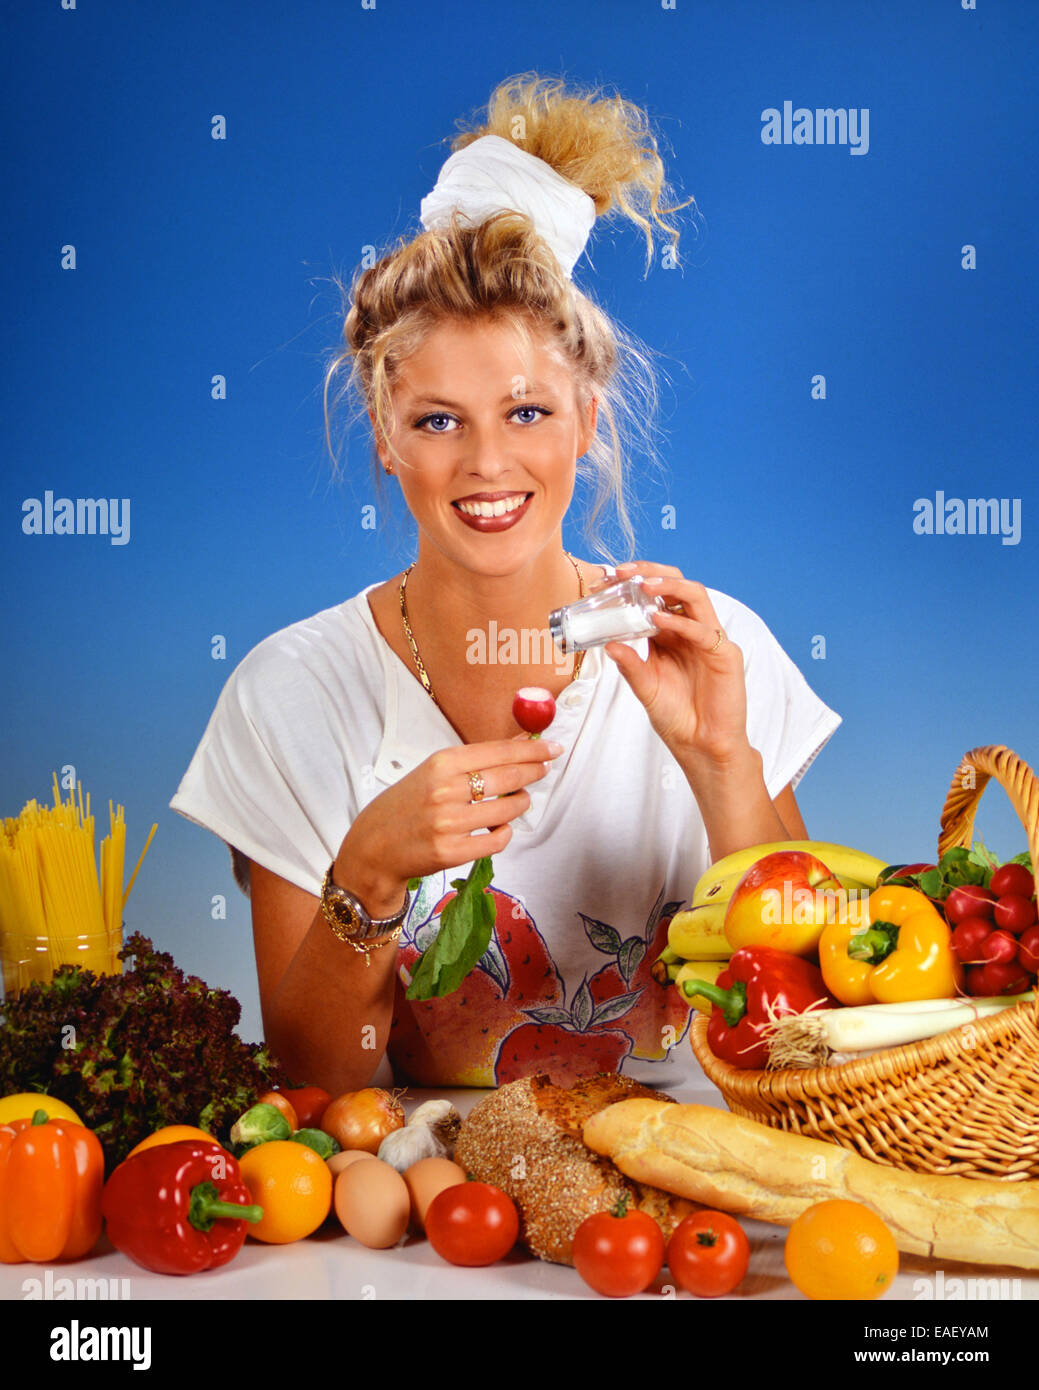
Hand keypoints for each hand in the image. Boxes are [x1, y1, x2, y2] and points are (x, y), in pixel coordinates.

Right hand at [334, 736, 562, 913]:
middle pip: (508, 776)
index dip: (530, 750)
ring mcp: (448, 823)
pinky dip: (505, 832)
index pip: (497, 751)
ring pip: (508, 808)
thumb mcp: (433, 772)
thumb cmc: (405, 806)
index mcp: (440, 764)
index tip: (551, 748)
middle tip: (544, 769)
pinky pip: (497, 839)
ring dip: (520, 803)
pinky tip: (498, 827)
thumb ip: (474, 760)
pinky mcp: (452, 852)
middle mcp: (445, 791)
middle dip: (534, 771)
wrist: (373, 847)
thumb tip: (519, 744)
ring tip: (516, 800)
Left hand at [593, 561, 749, 771]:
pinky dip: (681, 622)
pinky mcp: (726, 655)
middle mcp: (690, 629)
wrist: (702, 746)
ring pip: (696, 596)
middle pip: (677, 585)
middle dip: (650, 573)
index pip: (654, 595)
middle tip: (623, 573)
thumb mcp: (645, 688)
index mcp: (670, 633)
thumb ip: (630, 665)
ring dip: (669, 586)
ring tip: (643, 586)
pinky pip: (705, 631)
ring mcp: (709, 639)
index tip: (605, 580)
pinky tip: (658, 620)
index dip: (632, 583)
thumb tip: (608, 644)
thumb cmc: (677, 716)